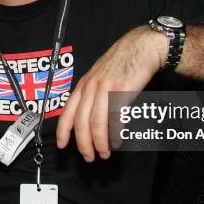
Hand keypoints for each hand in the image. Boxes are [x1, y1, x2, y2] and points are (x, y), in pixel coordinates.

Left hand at [56, 26, 167, 161]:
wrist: (141, 47)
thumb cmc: (122, 61)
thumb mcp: (99, 75)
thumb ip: (92, 93)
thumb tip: (88, 115)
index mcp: (84, 84)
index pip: (68, 111)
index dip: (63, 130)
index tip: (62, 145)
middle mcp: (91, 87)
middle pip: (82, 122)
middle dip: (83, 143)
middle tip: (88, 156)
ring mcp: (106, 89)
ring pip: (97, 123)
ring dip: (100, 142)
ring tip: (104, 153)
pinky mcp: (122, 91)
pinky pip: (115, 118)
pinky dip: (115, 133)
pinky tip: (117, 140)